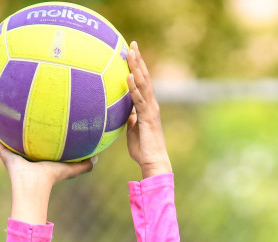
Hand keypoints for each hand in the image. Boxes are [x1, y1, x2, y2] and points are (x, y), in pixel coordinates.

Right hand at [0, 127, 94, 187]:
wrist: (35, 186)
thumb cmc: (51, 178)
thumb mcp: (69, 168)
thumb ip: (84, 164)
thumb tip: (99, 157)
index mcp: (38, 155)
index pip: (38, 141)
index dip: (40, 131)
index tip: (40, 118)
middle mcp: (24, 153)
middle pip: (20, 137)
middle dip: (18, 127)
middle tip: (16, 111)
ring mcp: (13, 154)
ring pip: (6, 139)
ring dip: (0, 128)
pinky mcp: (5, 156)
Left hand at [123, 42, 169, 177]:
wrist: (153, 161)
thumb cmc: (142, 148)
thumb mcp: (133, 129)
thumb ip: (131, 117)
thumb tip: (125, 111)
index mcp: (147, 106)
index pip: (142, 81)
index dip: (137, 66)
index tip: (131, 52)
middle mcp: (151, 104)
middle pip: (144, 77)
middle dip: (138, 60)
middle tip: (132, 44)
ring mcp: (150, 109)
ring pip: (143, 84)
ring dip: (136, 68)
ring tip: (130, 53)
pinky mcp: (147, 117)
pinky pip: (139, 100)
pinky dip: (133, 87)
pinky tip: (128, 76)